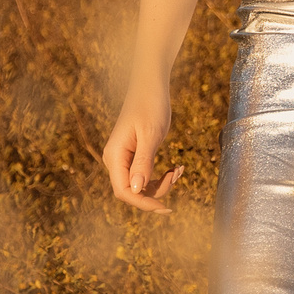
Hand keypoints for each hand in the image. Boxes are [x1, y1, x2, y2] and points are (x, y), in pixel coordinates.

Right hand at [103, 80, 182, 213]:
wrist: (150, 87)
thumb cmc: (150, 106)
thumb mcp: (151, 134)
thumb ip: (143, 162)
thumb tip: (137, 189)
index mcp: (114, 156)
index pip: (124, 191)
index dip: (143, 202)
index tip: (165, 207)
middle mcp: (115, 161)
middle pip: (132, 192)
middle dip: (156, 192)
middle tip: (176, 176)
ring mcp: (124, 159)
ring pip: (140, 186)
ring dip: (161, 184)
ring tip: (179, 170)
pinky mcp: (134, 157)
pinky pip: (145, 176)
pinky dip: (161, 177)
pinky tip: (176, 168)